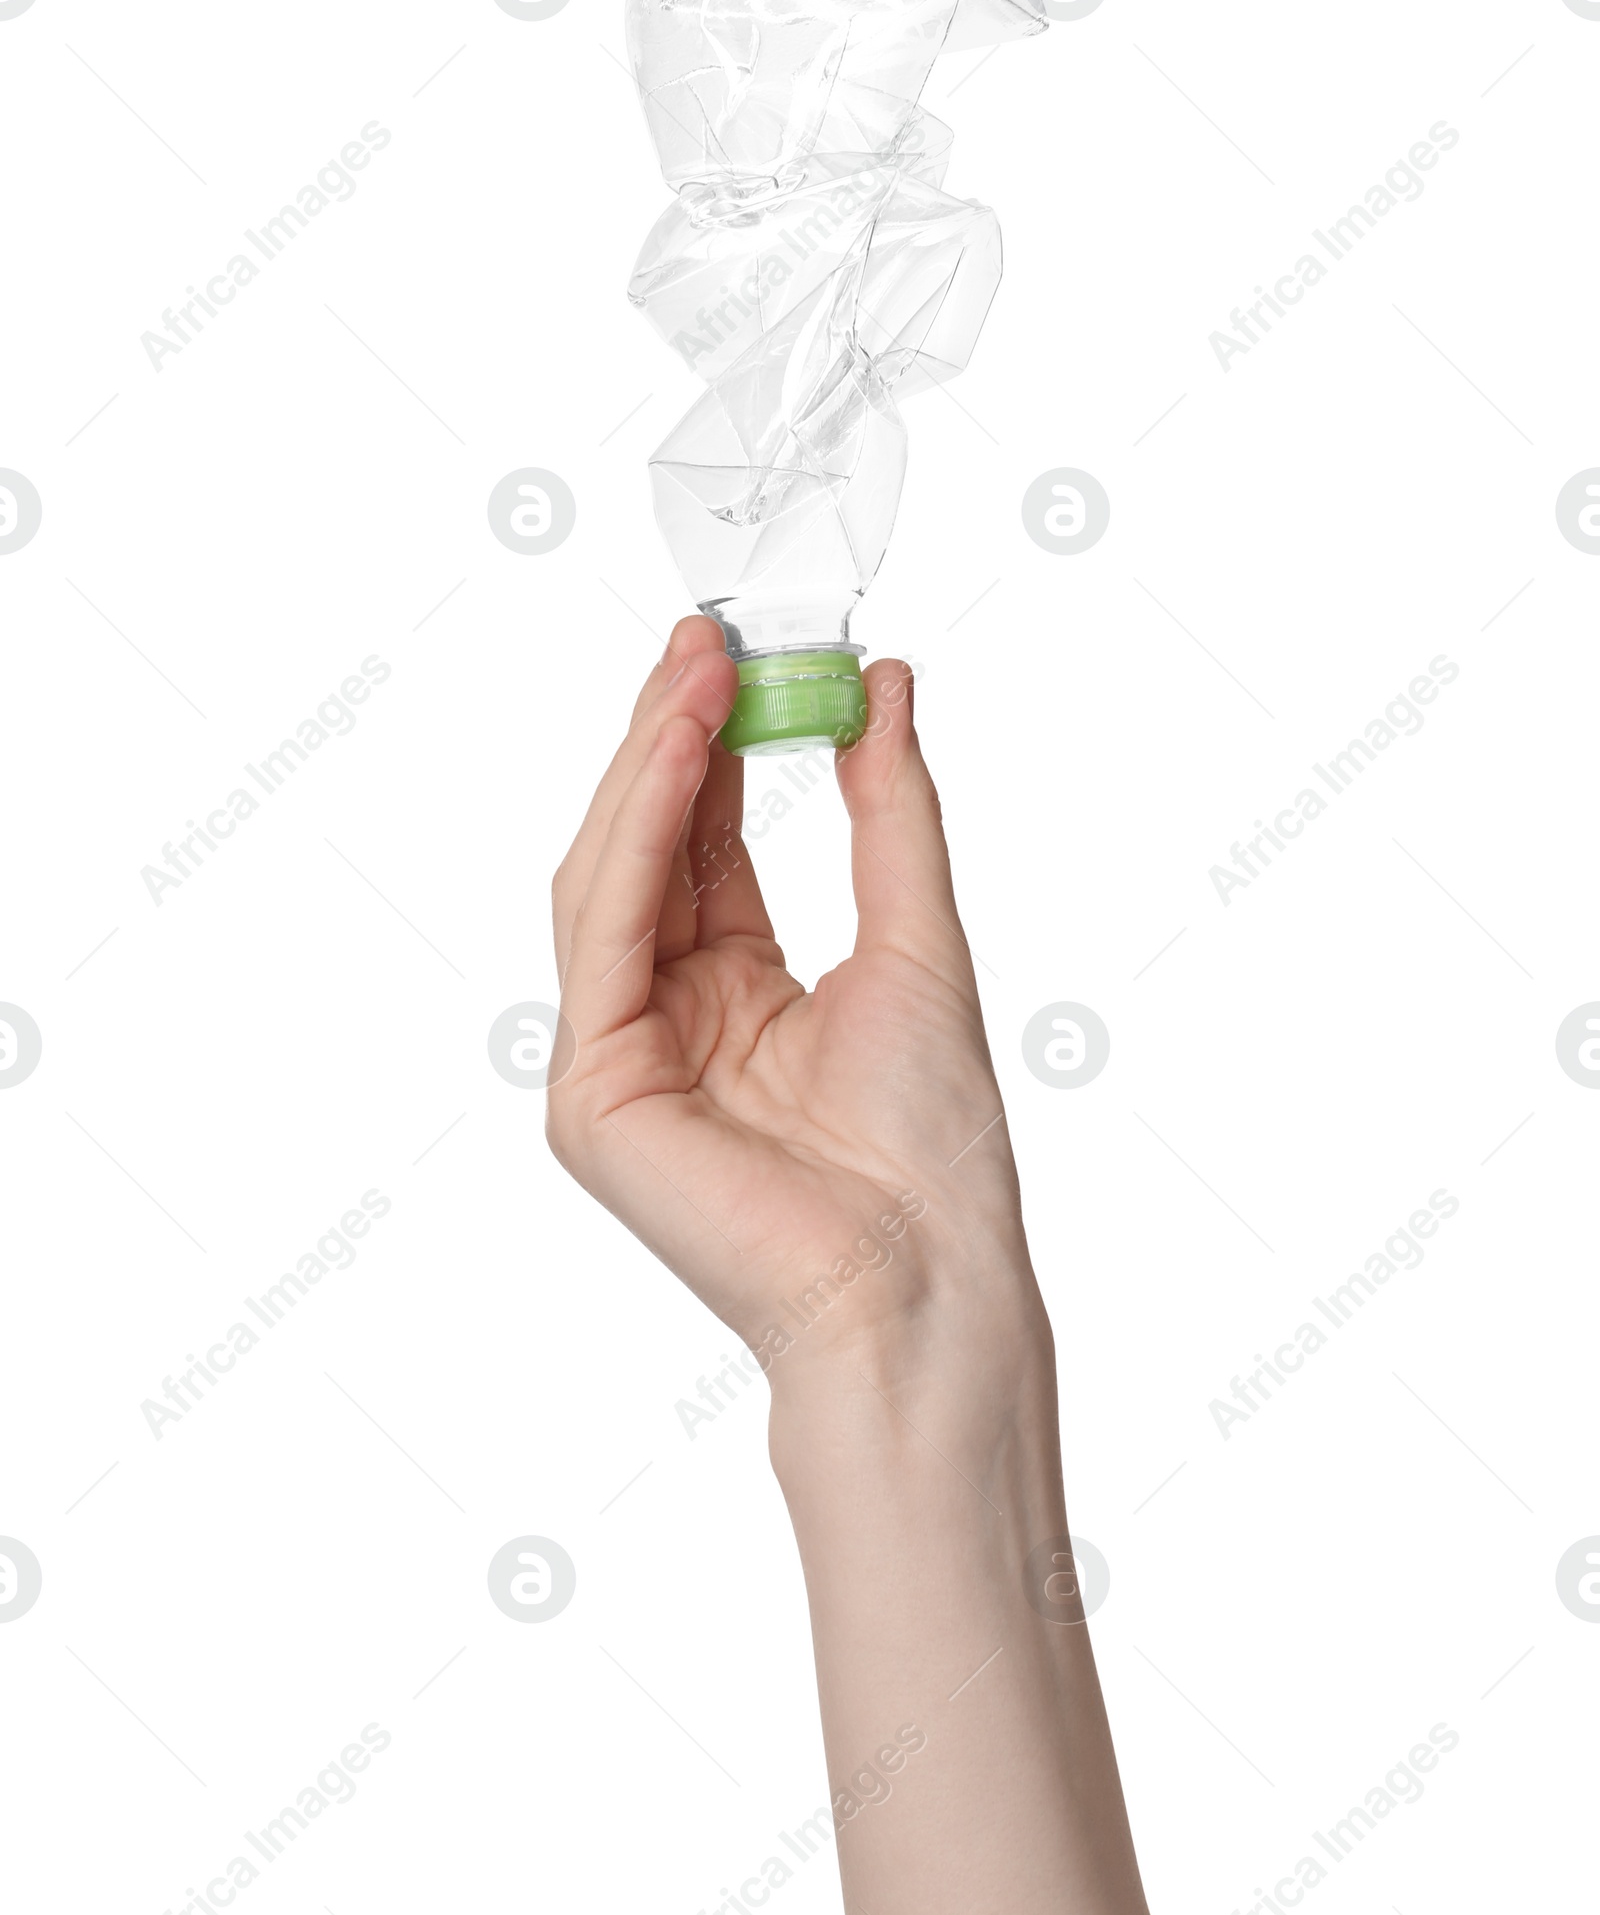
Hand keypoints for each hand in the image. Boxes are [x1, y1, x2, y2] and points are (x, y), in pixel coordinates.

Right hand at [548, 615, 1048, 1396]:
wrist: (930, 1278)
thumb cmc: (933, 1148)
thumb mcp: (918, 939)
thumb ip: (888, 810)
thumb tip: (886, 687)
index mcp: (735, 992)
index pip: (702, 842)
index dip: (713, 742)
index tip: (741, 650)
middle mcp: (665, 1018)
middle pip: (643, 848)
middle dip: (668, 735)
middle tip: (706, 637)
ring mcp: (616, 1060)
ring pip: (607, 878)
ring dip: (648, 766)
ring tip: (696, 672)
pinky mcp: (590, 1097)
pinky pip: (603, 936)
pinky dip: (638, 837)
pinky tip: (680, 754)